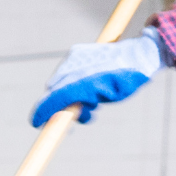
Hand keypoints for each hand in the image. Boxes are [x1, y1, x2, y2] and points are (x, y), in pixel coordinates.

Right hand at [31, 32, 162, 127]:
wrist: (140, 54)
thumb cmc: (128, 78)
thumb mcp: (108, 96)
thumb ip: (83, 104)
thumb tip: (67, 110)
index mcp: (83, 78)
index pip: (56, 97)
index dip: (43, 111)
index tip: (36, 122)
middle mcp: (74, 64)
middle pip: (55, 91)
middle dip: (61, 107)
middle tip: (84, 115)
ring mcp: (74, 56)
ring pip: (60, 83)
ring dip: (70, 96)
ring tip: (93, 103)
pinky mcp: (77, 52)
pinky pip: (67, 73)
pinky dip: (73, 84)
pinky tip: (91, 90)